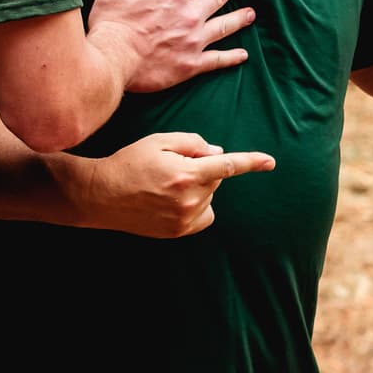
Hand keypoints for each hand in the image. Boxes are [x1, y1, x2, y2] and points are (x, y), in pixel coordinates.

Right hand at [79, 132, 273, 237]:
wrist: (102, 195)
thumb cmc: (129, 163)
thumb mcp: (159, 141)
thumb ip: (192, 143)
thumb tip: (217, 153)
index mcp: (186, 174)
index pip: (227, 166)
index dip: (251, 162)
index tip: (270, 162)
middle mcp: (189, 200)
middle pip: (215, 179)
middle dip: (202, 169)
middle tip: (173, 166)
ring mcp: (184, 219)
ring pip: (208, 197)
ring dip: (198, 188)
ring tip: (166, 185)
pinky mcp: (178, 232)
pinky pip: (203, 215)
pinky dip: (197, 206)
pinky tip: (173, 201)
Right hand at [87, 0, 254, 93]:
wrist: (112, 60)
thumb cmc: (113, 22)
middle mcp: (190, 16)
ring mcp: (194, 41)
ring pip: (224, 27)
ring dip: (239, 18)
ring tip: (251, 13)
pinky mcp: (191, 65)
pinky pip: (217, 60)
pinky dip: (231, 57)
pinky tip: (243, 55)